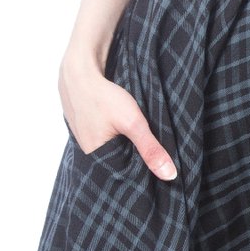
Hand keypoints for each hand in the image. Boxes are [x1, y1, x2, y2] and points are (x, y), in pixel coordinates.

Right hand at [58, 51, 178, 180]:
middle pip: (117, 164)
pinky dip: (116, 137)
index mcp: (95, 159)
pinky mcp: (86, 129)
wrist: (79, 73)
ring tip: (139, 142)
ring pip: (112, 150)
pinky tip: (124, 130)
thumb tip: (170, 175)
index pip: (123, 177)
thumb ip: (151, 149)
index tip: (157, 174)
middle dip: (133, 161)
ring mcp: (84, 141)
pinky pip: (105, 139)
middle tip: (153, 156)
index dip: (140, 175)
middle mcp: (87, 154)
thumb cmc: (103, 97)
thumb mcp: (133, 123)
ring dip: (125, 147)